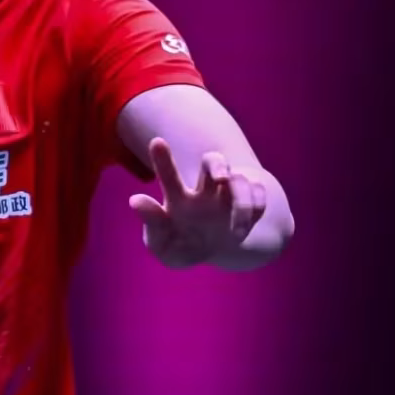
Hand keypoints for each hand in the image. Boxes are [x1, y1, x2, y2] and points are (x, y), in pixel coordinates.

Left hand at [127, 138, 265, 268]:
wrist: (213, 253)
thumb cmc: (179, 247)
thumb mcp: (162, 245)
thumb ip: (151, 223)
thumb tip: (135, 200)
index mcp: (178, 196)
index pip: (169, 175)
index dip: (163, 158)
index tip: (156, 141)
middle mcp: (205, 189)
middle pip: (213, 162)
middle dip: (217, 165)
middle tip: (221, 178)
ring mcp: (229, 195)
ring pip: (240, 180)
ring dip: (241, 200)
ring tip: (235, 230)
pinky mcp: (251, 205)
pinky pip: (259, 194)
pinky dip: (257, 206)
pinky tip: (248, 223)